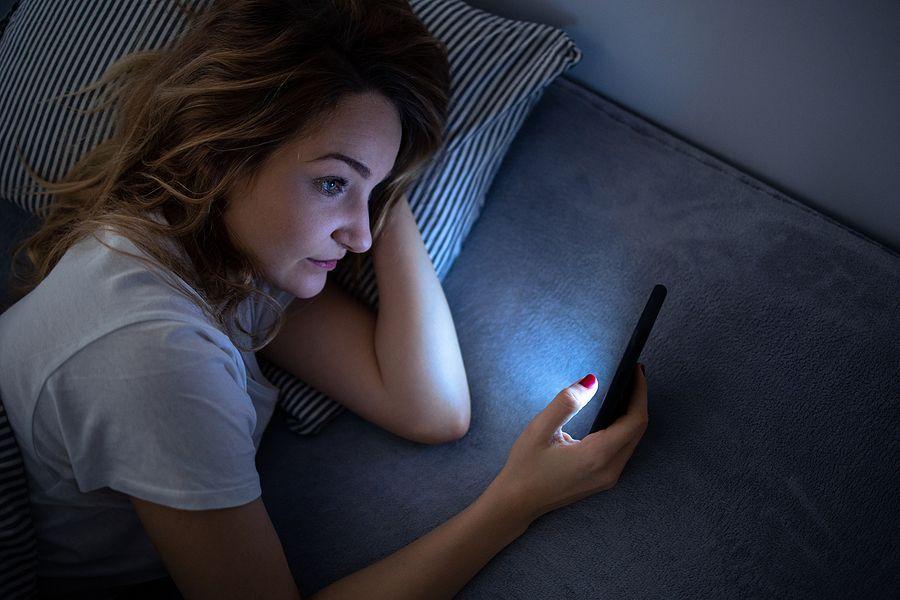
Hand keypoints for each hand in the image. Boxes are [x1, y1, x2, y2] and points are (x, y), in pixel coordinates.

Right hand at [491, 363, 648, 522]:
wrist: (517, 503)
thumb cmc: (525, 466)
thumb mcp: (540, 429)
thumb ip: (567, 403)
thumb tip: (592, 381)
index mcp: (597, 456)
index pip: (634, 420)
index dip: (639, 392)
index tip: (636, 369)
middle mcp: (609, 470)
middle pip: (638, 430)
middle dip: (639, 399)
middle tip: (633, 373)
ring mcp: (608, 478)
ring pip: (633, 440)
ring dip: (633, 414)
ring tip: (626, 388)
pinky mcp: (603, 480)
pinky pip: (623, 449)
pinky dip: (624, 428)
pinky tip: (615, 413)